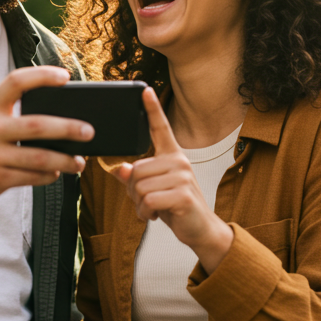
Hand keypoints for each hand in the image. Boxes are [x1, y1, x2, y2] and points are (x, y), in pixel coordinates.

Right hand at [0, 66, 92, 240]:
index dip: (42, 76)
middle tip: (89, 131)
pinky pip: (31, 178)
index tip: (65, 77)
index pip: (16, 82)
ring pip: (39, 158)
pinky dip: (49, 175)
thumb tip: (61, 115)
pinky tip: (56, 172)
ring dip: (64, 160)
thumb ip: (13, 114)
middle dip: (67, 128)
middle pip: (36, 125)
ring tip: (79, 161)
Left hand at [109, 88, 232, 273]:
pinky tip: (155, 216)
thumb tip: (120, 169)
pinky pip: (148, 201)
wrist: (200, 229)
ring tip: (152, 210)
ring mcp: (182, 177)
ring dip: (139, 205)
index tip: (145, 90)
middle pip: (137, 170)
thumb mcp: (153, 190)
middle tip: (146, 202)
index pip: (161, 128)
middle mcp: (179, 161)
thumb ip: (137, 178)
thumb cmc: (176, 207)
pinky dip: (145, 213)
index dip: (152, 109)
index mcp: (172, 156)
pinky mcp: (182, 195)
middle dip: (134, 192)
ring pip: (140, 187)